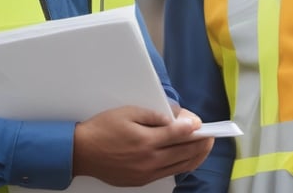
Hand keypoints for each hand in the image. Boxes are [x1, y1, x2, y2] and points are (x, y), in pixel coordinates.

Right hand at [73, 105, 214, 186]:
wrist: (81, 152)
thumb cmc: (103, 128)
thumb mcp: (128, 112)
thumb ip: (154, 115)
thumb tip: (175, 120)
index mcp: (146, 140)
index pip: (178, 134)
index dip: (193, 129)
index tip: (201, 124)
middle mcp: (149, 160)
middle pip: (184, 152)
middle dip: (200, 143)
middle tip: (211, 135)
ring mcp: (146, 173)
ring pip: (180, 166)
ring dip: (196, 156)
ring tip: (205, 147)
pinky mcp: (141, 181)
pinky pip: (168, 174)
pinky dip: (182, 166)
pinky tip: (187, 159)